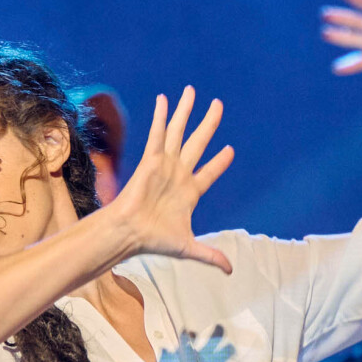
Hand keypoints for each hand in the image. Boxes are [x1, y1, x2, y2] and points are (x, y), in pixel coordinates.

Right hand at [104, 90, 234, 272]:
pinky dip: (161, 116)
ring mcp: (166, 165)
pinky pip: (158, 133)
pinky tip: (165, 99)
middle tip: (218, 105)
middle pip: (198, 142)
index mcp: (190, 192)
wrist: (131, 233)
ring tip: (192, 91)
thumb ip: (210, 255)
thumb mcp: (189, 248)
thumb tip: (231, 270)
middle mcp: (179, 174)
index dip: (220, 162)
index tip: (230, 150)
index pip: (210, 172)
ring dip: (186, 112)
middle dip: (209, 124)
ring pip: (178, 132)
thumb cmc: (155, 240)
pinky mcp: (152, 160)